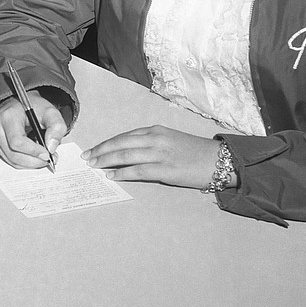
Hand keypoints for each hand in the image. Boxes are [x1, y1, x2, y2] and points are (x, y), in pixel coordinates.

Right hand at [0, 94, 66, 168]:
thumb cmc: (34, 107)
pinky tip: (32, 155)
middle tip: (48, 159)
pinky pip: (8, 159)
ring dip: (29, 163)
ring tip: (41, 157)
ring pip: (11, 160)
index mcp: (8, 116)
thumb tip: (51, 147)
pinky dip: (22, 162)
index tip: (47, 154)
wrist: (20, 103)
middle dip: (33, 161)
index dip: (33, 151)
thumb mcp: (50, 112)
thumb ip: (56, 127)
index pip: (17, 141)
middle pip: (13, 154)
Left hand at [82, 126, 222, 188]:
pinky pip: (137, 171)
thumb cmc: (195, 152)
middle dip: (100, 150)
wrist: (219, 160)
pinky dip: (122, 173)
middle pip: (120, 144)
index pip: (124, 136)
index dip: (107, 143)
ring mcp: (159, 154)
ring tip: (94, 166)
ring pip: (125, 155)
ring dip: (106, 161)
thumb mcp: (171, 139)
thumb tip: (130, 152)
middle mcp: (155, 139)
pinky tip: (111, 175)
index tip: (94, 148)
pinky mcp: (165, 169)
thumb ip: (151, 143)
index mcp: (155, 131)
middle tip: (87, 157)